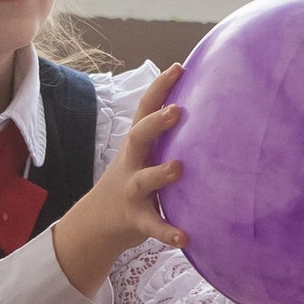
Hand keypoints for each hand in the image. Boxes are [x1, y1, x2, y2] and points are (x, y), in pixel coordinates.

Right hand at [49, 64, 186, 294]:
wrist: (97, 222)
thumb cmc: (132, 180)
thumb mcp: (143, 156)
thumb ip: (164, 137)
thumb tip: (206, 109)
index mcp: (136, 145)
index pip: (146, 109)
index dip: (160, 87)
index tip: (179, 67)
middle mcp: (132, 164)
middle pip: (138, 137)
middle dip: (155, 123)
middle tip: (177, 111)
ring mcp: (132, 192)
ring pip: (143, 180)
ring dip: (160, 174)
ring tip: (178, 168)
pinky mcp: (136, 219)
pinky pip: (152, 225)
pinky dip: (167, 231)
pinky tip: (184, 236)